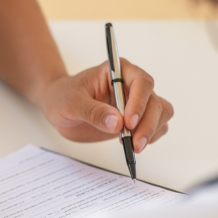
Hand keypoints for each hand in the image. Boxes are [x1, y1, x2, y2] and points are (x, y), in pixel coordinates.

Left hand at [38, 59, 173, 152]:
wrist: (57, 106)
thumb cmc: (62, 97)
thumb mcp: (71, 103)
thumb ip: (93, 112)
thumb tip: (117, 123)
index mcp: (117, 71)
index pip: (141, 82)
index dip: (139, 102)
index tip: (128, 122)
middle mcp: (131, 84)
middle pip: (154, 101)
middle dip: (147, 124)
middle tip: (134, 143)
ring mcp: (135, 102)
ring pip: (160, 112)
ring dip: (152, 131)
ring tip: (134, 146)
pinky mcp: (135, 119)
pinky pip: (156, 126)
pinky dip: (151, 136)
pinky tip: (135, 144)